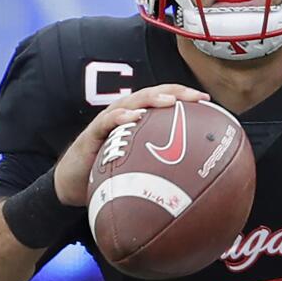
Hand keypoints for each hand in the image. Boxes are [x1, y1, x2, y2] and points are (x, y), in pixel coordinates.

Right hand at [54, 84, 209, 206]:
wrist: (73, 184)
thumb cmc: (110, 174)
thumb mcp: (140, 171)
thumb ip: (162, 171)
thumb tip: (195, 188)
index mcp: (140, 118)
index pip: (165, 100)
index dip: (185, 96)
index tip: (208, 101)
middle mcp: (126, 113)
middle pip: (154, 95)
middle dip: (177, 92)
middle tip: (197, 97)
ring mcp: (109, 120)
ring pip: (133, 101)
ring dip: (152, 99)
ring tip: (171, 101)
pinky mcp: (94, 132)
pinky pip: (107, 121)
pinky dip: (122, 116)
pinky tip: (134, 117)